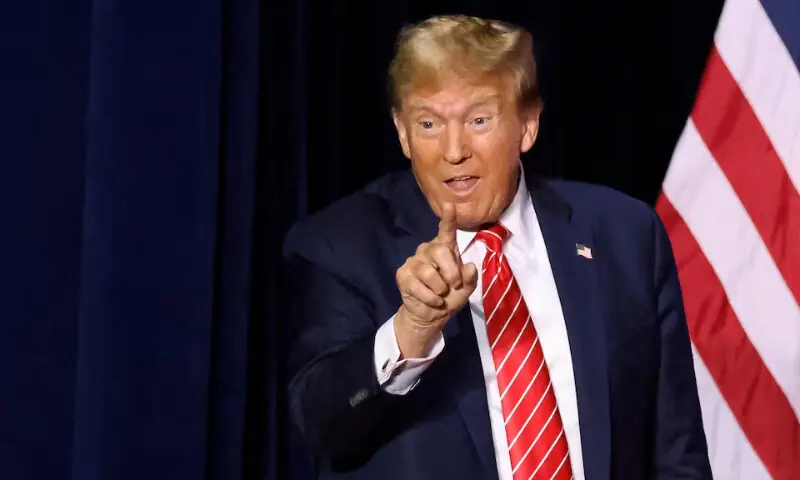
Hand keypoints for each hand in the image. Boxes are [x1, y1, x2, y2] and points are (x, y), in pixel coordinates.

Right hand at [394, 203, 477, 357]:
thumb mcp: (465, 290)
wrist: (431, 315)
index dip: (448, 218)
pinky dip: (429, 297)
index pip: (446, 231)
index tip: (450, 206)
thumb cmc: (449, 297)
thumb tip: (470, 266)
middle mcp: (428, 250)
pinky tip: (432, 301)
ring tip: (441, 295)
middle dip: (451, 272)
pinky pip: (417, 285)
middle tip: (454, 285)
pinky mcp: (403, 275)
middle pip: (440, 251)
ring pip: (428, 272)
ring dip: (439, 289)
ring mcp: (414, 262)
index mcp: (445, 249)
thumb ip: (470, 279)